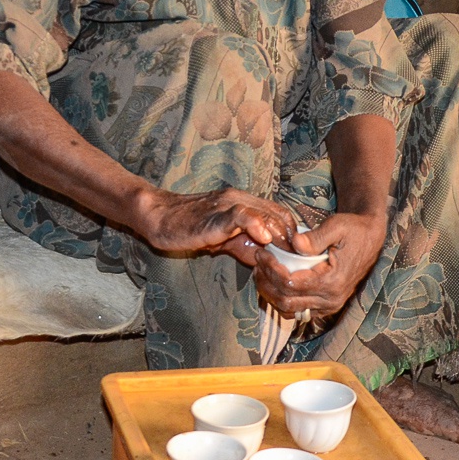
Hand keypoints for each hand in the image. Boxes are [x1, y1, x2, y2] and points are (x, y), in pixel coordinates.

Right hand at [138, 186, 295, 258]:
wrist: (160, 218)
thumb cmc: (189, 229)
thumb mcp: (224, 239)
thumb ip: (245, 245)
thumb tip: (266, 260)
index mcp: (244, 202)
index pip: (280, 213)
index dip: (292, 234)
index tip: (297, 255)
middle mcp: (240, 199)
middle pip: (279, 214)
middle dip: (291, 239)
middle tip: (297, 260)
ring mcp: (229, 204)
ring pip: (265, 213)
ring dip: (280, 235)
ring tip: (286, 255)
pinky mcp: (216, 213)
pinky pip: (242, 214)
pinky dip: (256, 225)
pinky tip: (263, 239)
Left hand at [254, 211, 385, 319]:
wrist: (370, 239)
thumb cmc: (353, 229)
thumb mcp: (337, 226)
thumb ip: (316, 237)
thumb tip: (294, 244)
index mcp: (332, 281)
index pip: (290, 283)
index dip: (271, 269)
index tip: (261, 253)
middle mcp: (331, 299)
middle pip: (286, 300)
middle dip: (266, 282)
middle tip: (257, 262)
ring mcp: (329, 306)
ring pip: (289, 310)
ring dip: (270, 294)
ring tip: (261, 272)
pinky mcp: (326, 306)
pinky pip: (298, 311)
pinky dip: (281, 299)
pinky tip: (273, 282)